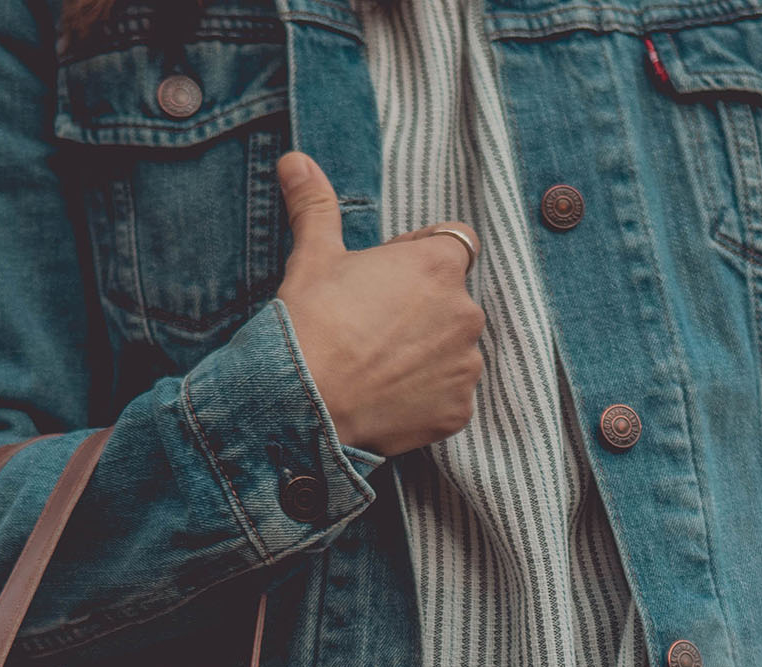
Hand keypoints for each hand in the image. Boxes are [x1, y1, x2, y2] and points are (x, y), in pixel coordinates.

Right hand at [274, 150, 482, 455]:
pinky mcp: (459, 412)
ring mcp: (466, 366)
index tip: (385, 277)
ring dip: (426, 354)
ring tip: (376, 365)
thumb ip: (316, 204)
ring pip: (452, 350)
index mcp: (440, 265)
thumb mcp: (313, 256)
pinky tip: (386, 397)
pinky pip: (449, 397)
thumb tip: (295, 160)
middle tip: (370, 327)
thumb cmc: (310, 322)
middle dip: (421, 310)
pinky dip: (426, 397)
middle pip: (452, 301)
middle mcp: (466, 313)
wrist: (302, 403)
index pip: (455, 243)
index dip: (420, 256)